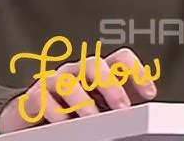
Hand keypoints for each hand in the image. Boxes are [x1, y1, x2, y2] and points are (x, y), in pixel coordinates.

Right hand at [0, 48, 156, 132]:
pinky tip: (65, 124)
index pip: (120, 59)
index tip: (149, 93)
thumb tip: (142, 118)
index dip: (137, 71)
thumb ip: (116, 107)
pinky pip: (43, 99)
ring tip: (93, 121)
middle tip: (122, 108)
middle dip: (110, 85)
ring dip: (83, 102)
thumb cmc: (72, 114)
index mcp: (97, 73)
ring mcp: (55, 82)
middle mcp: (77, 72)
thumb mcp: (100, 108)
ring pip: (69, 81)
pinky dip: (56, 113)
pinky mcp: (35, 97)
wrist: (33, 121)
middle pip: (95, 64)